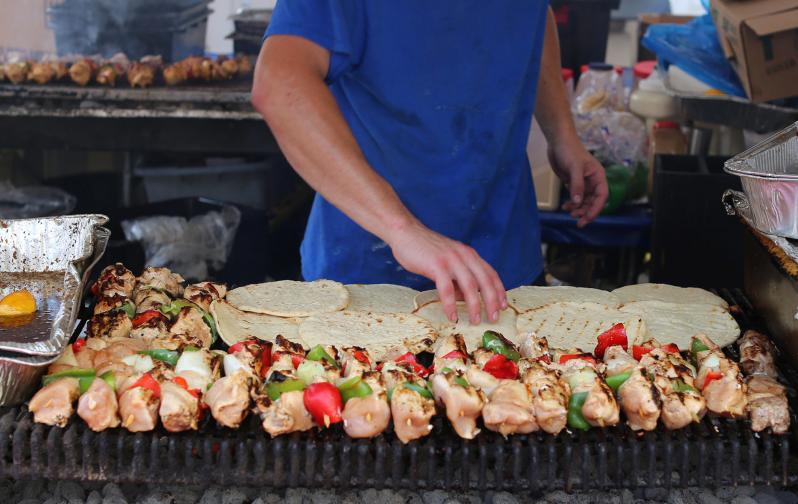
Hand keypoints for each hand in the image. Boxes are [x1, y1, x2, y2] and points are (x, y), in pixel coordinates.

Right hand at [386, 221, 506, 324]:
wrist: (406, 233)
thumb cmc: (426, 249)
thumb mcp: (449, 261)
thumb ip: (458, 277)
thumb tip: (465, 299)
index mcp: (469, 254)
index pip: (491, 274)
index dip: (499, 291)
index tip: (503, 306)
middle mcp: (464, 256)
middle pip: (484, 281)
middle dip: (492, 302)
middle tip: (494, 318)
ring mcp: (451, 260)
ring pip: (470, 286)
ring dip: (474, 306)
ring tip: (475, 320)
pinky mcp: (437, 265)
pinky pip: (447, 289)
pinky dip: (451, 305)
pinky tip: (452, 316)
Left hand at [548, 136, 607, 226]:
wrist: (558, 141)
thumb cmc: (569, 150)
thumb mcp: (574, 168)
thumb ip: (577, 185)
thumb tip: (578, 202)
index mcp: (598, 176)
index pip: (602, 196)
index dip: (596, 209)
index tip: (588, 218)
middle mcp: (592, 181)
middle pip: (593, 201)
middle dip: (586, 211)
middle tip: (577, 221)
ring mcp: (583, 182)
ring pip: (584, 201)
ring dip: (578, 209)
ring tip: (569, 212)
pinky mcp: (573, 182)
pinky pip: (575, 197)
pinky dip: (571, 203)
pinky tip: (565, 207)